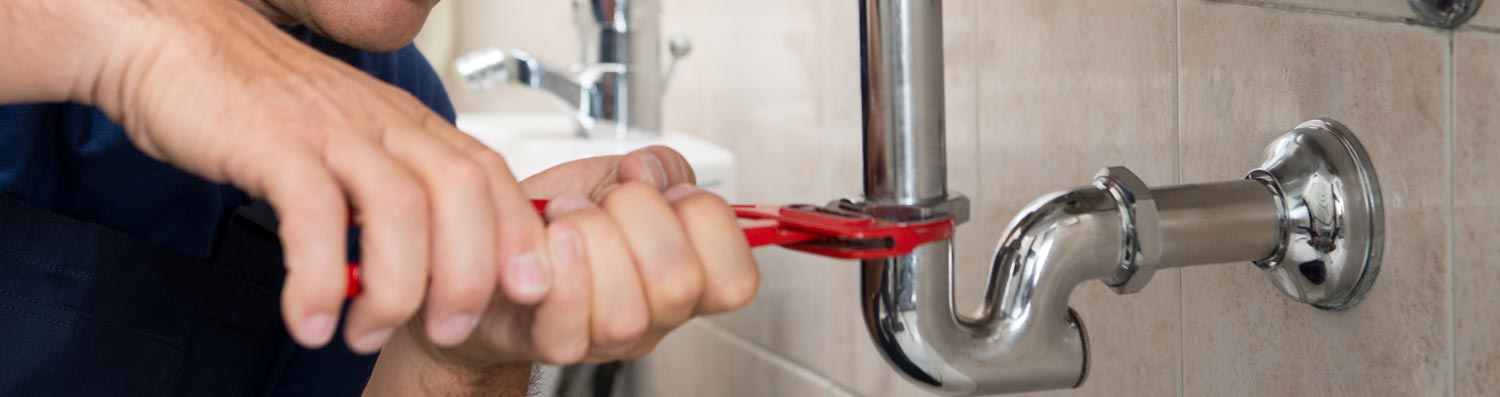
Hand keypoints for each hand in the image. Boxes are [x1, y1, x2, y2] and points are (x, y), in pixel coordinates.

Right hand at [84, 0, 550, 351]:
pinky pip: (311, 214)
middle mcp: (380, 123)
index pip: (491, 175)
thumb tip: (436, 262)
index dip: (518, 235)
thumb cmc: (261, 104)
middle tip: (447, 330)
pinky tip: (309, 319)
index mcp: (408, 124)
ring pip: (399, 207)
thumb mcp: (351, 142)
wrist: (176, 43)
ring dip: (394, 288)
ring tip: (366, 334)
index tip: (527, 289)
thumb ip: (394, 192)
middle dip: (468, 273)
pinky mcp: (270, 141)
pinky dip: (317, 277)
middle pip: (461, 193)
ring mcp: (329, 129)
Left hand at [407, 146, 759, 367]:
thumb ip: (660, 167)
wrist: (486, 244)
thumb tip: (654, 173)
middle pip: (680, 285)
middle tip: (610, 200)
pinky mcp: (550, 342)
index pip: (737, 279)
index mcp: (686, 278)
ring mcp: (604, 339)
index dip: (708, 221)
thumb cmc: (554, 217)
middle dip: (641, 217)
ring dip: (592, 239)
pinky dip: (561, 265)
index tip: (667, 191)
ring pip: (627, 312)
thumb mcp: (616, 175)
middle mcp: (653, 317)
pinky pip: (570, 322)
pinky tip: (551, 234)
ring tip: (568, 216)